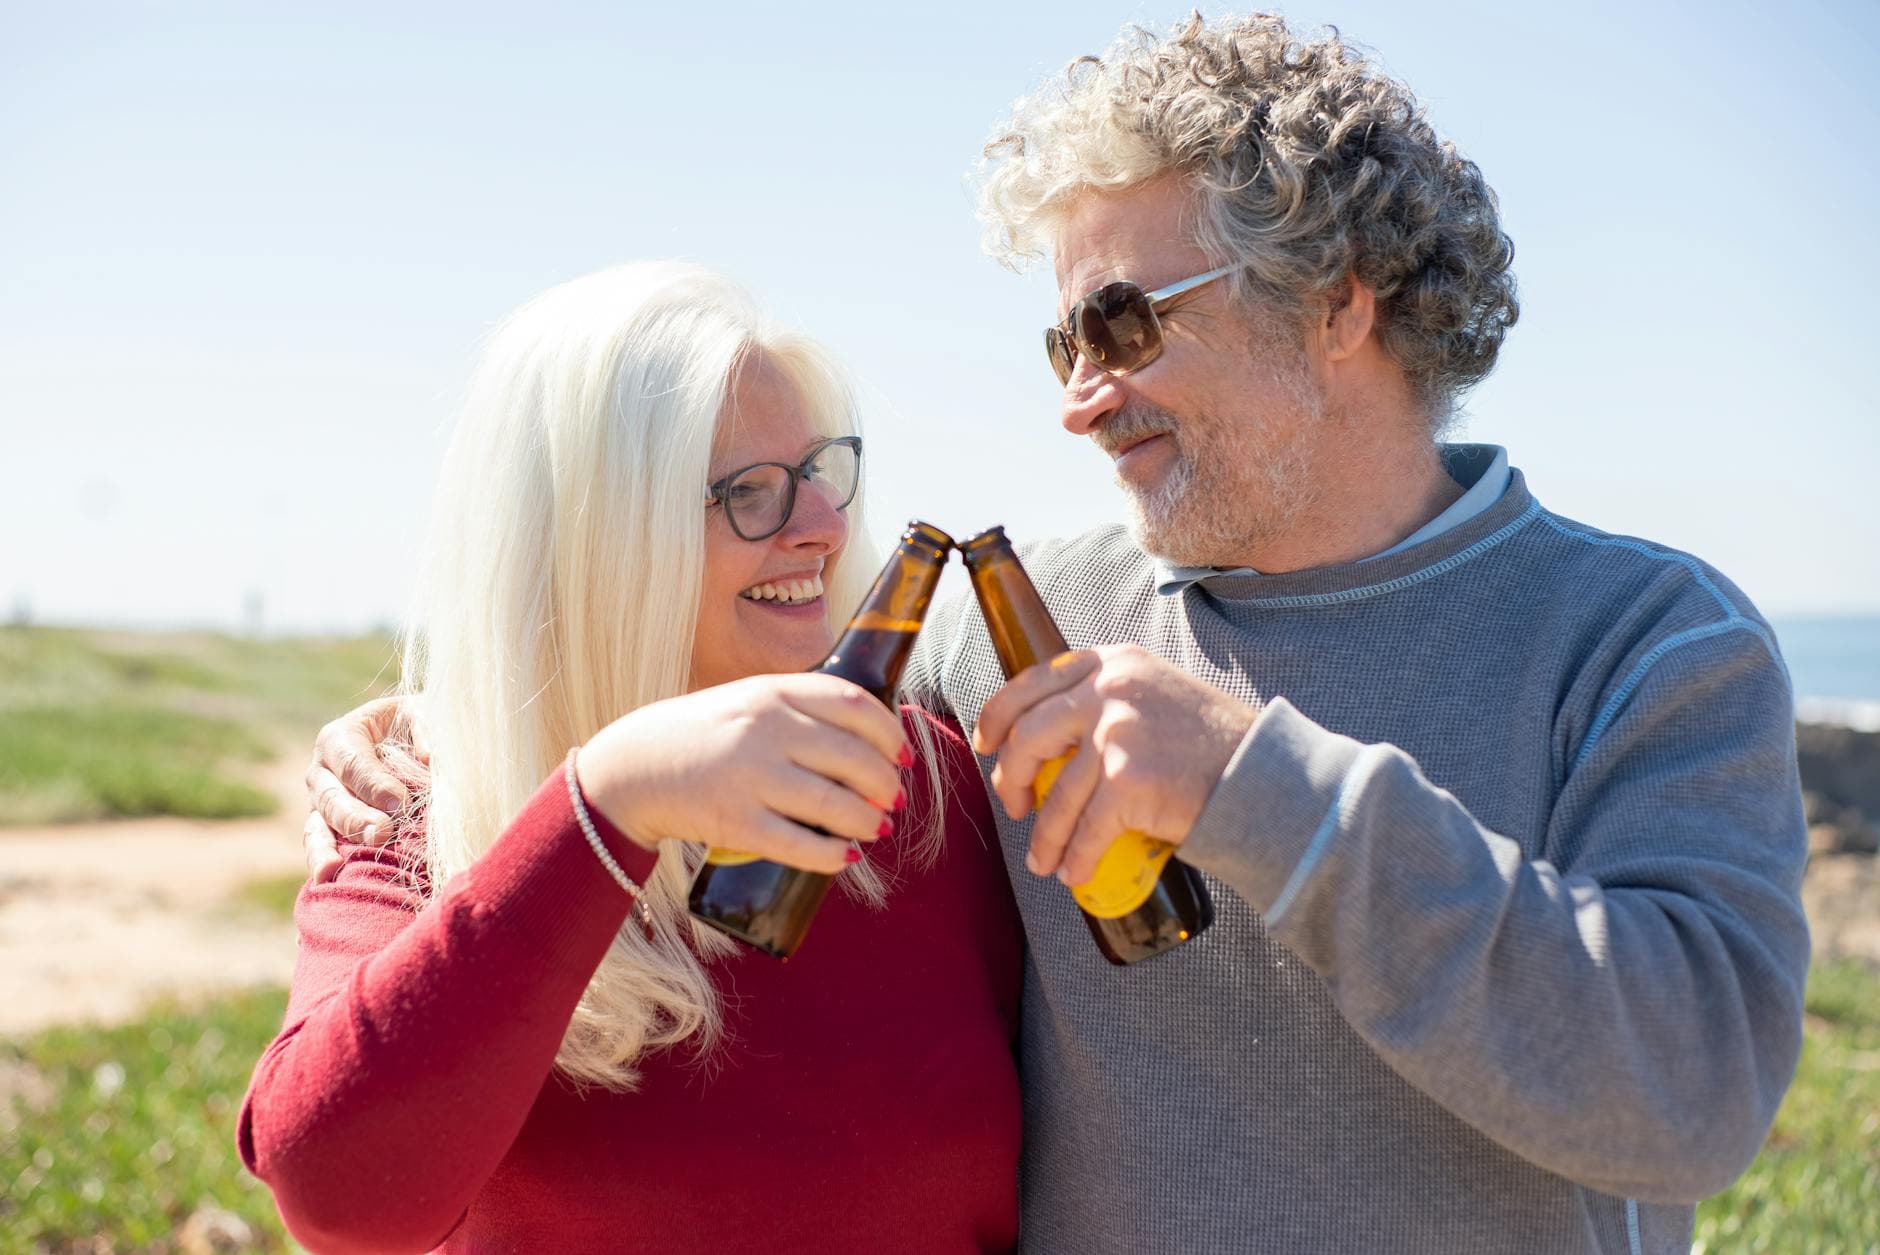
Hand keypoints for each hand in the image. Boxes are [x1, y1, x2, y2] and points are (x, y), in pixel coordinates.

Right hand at [305, 695, 430, 882]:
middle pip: (331, 796)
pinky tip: (327, 882)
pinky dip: (320, 862)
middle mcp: (324, 769)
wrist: (416, 742)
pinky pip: (318, 845)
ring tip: (335, 869)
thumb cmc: (421, 726)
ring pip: (316, 825)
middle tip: (382, 833)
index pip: (352, 760)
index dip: (373, 782)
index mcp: (342, 735)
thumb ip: (428, 728)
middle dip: (356, 817)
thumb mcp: (428, 713)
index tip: (399, 801)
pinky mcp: (326, 827)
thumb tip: (430, 758)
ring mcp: (321, 801)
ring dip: (328, 847)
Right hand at [576, 672, 911, 875]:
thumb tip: (870, 737)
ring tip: (876, 827)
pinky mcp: (735, 823)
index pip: (854, 703)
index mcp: (772, 691)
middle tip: (893, 798)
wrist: (635, 766)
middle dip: (886, 783)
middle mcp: (764, 729)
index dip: (890, 733)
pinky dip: (832, 856)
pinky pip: (799, 844)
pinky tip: (846, 857)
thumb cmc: (704, 733)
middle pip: (853, 757)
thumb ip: (800, 708)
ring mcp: (749, 777)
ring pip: (835, 804)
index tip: (902, 754)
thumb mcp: (750, 699)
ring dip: (868, 821)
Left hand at [972, 644, 1257, 886]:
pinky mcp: (1128, 779)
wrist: (1263, 773)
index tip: (987, 744)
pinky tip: (1075, 872)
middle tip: (1015, 807)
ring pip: (1055, 794)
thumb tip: (1051, 741)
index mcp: (1111, 662)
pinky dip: (1075, 857)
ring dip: (1044, 836)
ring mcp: (1118, 732)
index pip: (1032, 681)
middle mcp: (1110, 688)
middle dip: (1010, 778)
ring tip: (1045, 860)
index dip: (999, 716)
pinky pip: (1085, 829)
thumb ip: (1107, 700)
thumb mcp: (1154, 694)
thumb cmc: (1211, 743)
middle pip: (1029, 736)